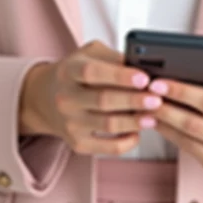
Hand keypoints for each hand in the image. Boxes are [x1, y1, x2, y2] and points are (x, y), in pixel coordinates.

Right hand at [19, 40, 162, 156]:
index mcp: (69, 70)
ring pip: (108, 125)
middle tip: (156, 99)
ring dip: (134, 122)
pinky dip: (126, 142)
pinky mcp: (78, 144)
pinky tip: (138, 132)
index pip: (93, 72)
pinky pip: (107, 148)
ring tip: (154, 116)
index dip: (120, 76)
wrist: (46, 98)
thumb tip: (143, 67)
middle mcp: (66, 98)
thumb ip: (113, 57)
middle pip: (103, 101)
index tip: (144, 78)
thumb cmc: (76, 72)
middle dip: (133, 101)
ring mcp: (70, 123)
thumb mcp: (90, 54)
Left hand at [145, 61, 202, 175]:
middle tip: (144, 93)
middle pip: (194, 125)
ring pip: (186, 140)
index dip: (183, 92)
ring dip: (162, 122)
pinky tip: (158, 118)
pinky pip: (187, 149)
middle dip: (165, 107)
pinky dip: (169, 133)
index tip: (160, 82)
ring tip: (144, 104)